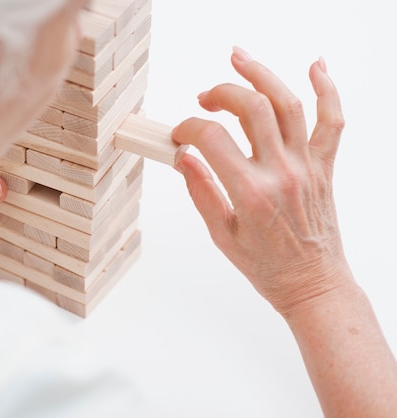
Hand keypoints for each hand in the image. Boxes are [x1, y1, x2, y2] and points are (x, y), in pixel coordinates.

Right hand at [172, 47, 351, 315]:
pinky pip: (332, 121)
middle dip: (221, 93)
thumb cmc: (268, 266)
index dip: (187, 128)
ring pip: (288, 103)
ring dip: (261, 75)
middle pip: (252, 108)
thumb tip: (183, 159)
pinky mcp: (324, 166)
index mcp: (250, 192)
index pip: (211, 139)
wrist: (312, 284)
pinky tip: (316, 67)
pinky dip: (327, 89)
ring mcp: (306, 166)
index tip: (179, 135)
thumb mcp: (221, 235)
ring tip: (239, 60)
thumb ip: (201, 192)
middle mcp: (281, 172)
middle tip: (204, 99)